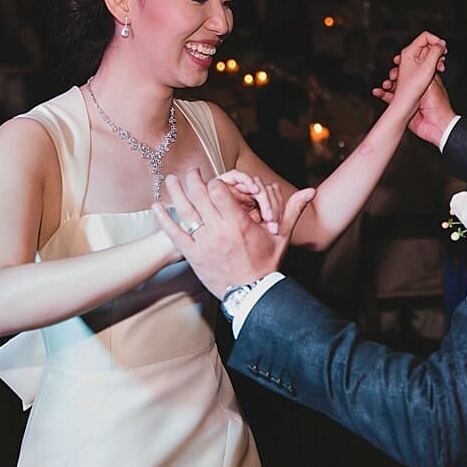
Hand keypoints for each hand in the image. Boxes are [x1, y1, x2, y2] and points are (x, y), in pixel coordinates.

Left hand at [154, 169, 315, 298]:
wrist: (252, 294)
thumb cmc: (267, 264)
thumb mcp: (281, 236)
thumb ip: (292, 211)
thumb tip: (310, 192)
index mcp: (239, 223)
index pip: (219, 190)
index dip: (216, 182)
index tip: (215, 182)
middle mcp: (219, 230)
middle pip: (199, 196)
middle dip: (194, 180)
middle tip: (191, 172)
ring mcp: (204, 243)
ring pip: (185, 211)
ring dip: (176, 192)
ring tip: (170, 179)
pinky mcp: (193, 255)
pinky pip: (174, 234)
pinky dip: (164, 219)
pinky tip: (156, 207)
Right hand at [374, 40, 455, 146]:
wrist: (436, 126)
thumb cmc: (438, 105)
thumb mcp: (432, 82)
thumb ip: (427, 69)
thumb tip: (427, 54)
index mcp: (426, 79)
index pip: (414, 67)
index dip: (406, 63)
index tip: (397, 60)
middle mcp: (417, 88)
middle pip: (402, 76)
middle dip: (395, 73)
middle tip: (392, 74)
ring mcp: (409, 98)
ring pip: (395, 87)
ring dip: (388, 84)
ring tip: (386, 83)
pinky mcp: (403, 107)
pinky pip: (390, 99)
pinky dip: (383, 95)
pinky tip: (378, 92)